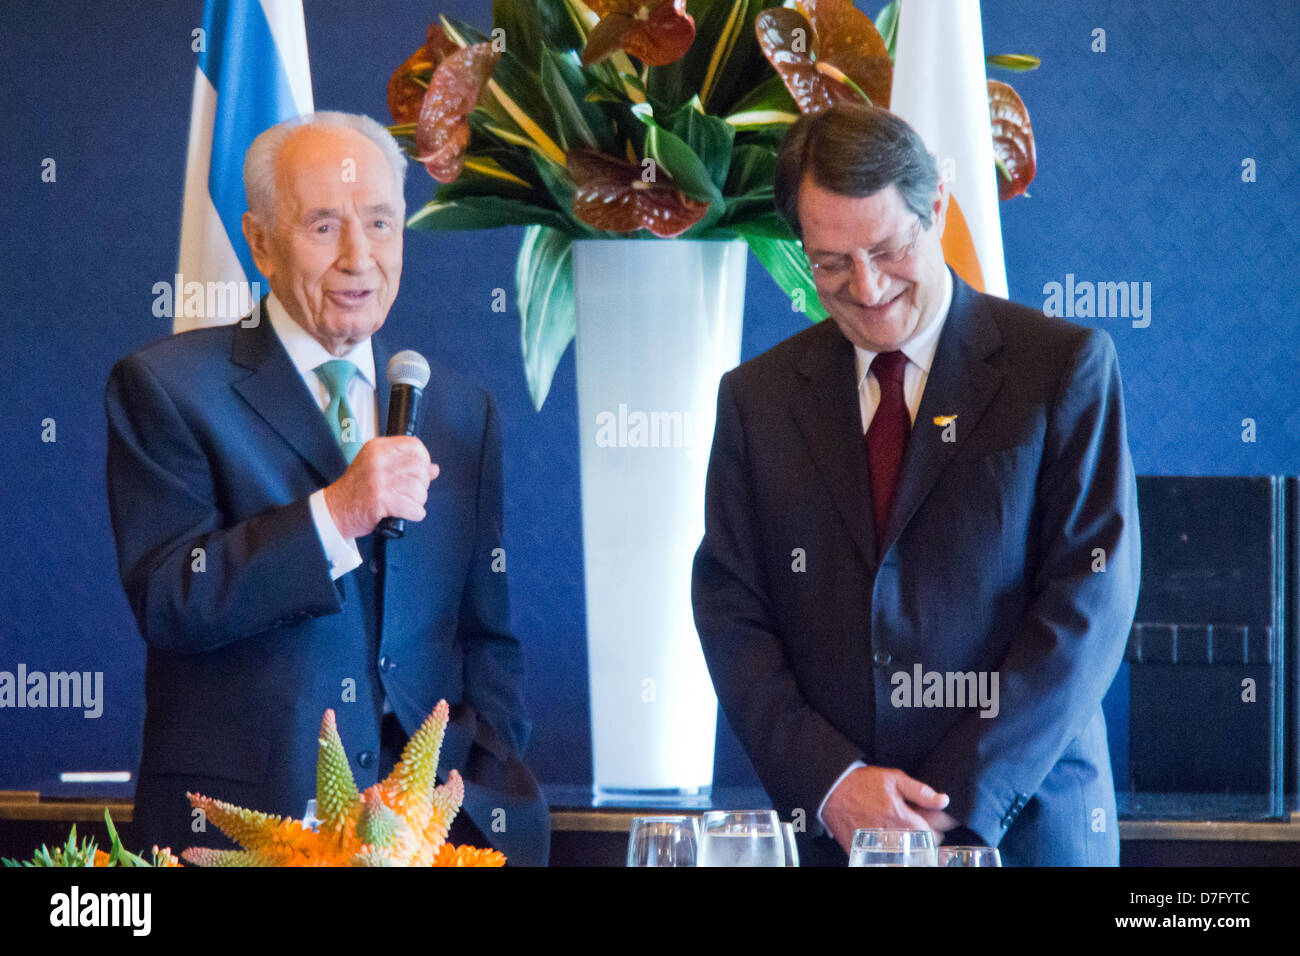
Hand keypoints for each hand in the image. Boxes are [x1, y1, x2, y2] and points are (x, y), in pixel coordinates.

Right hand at [322, 436, 439, 539]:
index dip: (424, 459)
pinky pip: (414, 508)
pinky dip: (415, 514)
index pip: (414, 445)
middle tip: (411, 493)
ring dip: (417, 501)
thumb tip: (434, 468)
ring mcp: (379, 479)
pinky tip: (406, 513)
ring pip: (419, 490)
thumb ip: (405, 464)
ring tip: (405, 503)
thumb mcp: (378, 468)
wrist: (335, 510)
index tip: (422, 471)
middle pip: (420, 469)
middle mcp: (379, 460)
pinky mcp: (381, 500)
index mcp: (378, 448)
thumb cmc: (356, 490)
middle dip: (422, 485)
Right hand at [821, 766, 952, 854]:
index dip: (938, 825)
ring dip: (910, 843)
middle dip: (925, 835)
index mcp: (899, 816)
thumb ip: (920, 791)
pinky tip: (890, 837)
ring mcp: (876, 846)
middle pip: (921, 846)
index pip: (932, 833)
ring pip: (906, 854)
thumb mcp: (893, 779)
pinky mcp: (865, 853)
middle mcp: (889, 835)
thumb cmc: (862, 783)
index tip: (937, 820)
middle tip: (918, 821)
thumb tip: (943, 801)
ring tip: (904, 829)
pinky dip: (893, 850)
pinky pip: (887, 858)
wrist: (832, 791)